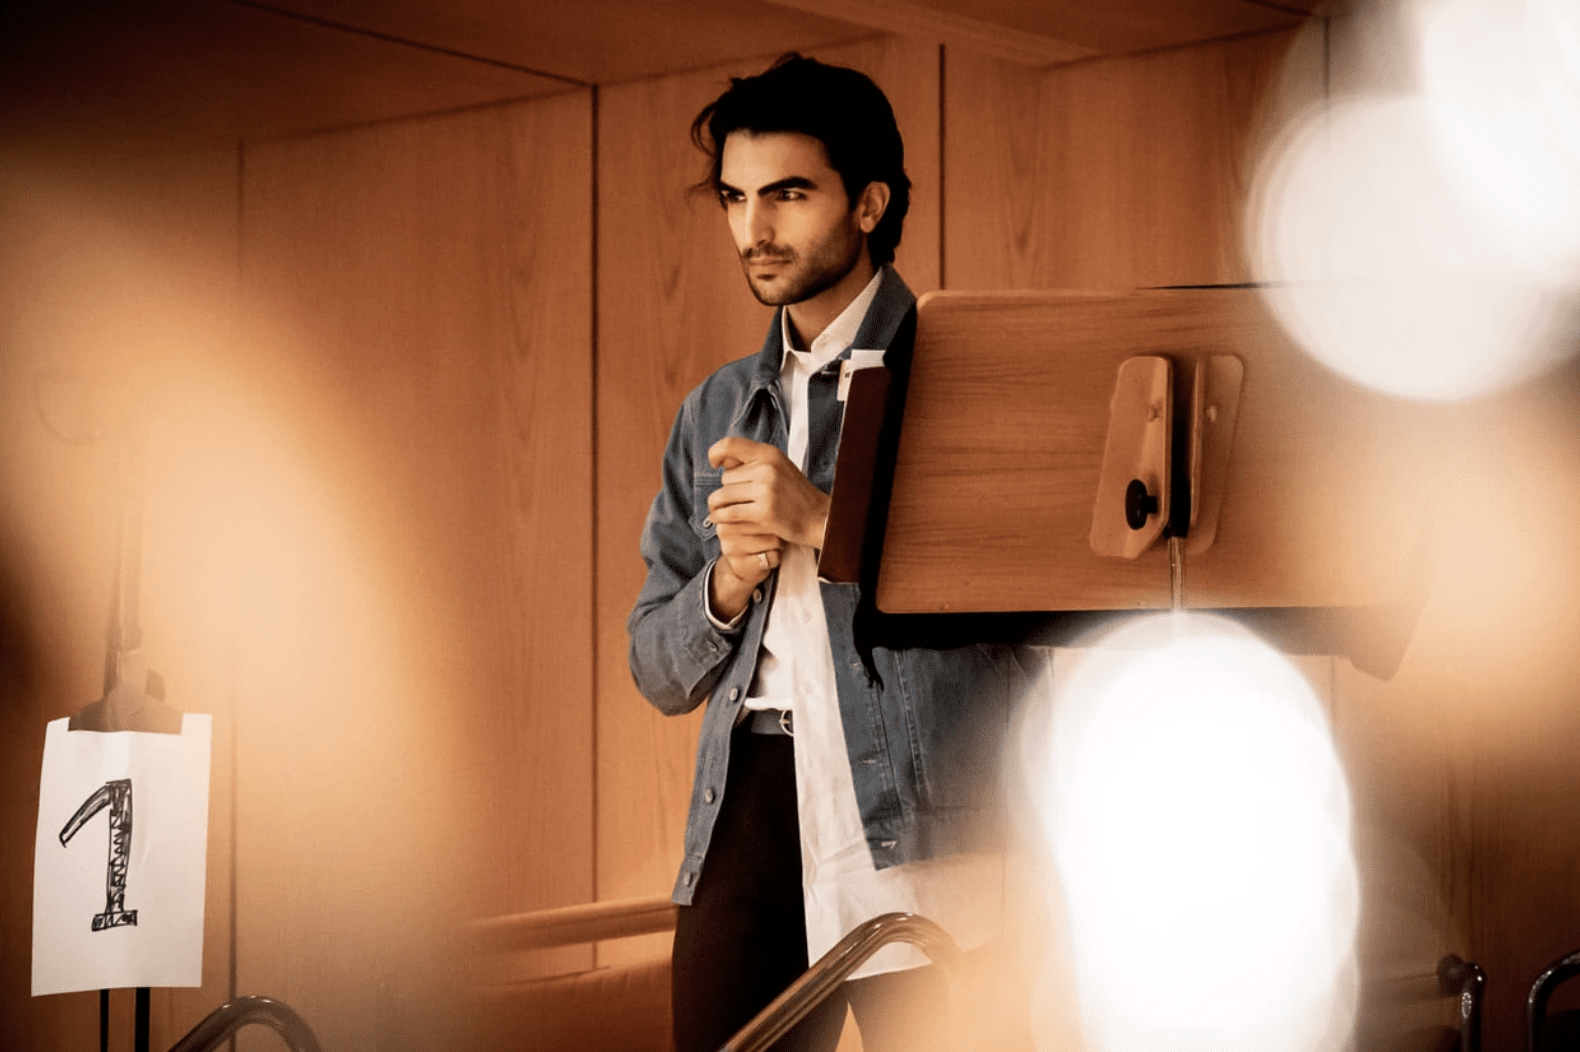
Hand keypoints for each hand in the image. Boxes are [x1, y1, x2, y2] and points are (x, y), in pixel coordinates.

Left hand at [704, 437, 830, 620]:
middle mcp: (767, 468)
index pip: (730, 444)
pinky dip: (721, 518)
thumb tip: (721, 460)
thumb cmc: (796, 495)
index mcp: (770, 453)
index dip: (716, 452)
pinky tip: (721, 520)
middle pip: (726, 477)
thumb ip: (753, 462)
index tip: (714, 463)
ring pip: (724, 495)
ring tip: (721, 512)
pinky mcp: (764, 512)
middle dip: (728, 490)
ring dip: (719, 506)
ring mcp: (765, 490)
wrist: (820, 519)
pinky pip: (729, 513)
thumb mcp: (778, 468)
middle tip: (738, 501)